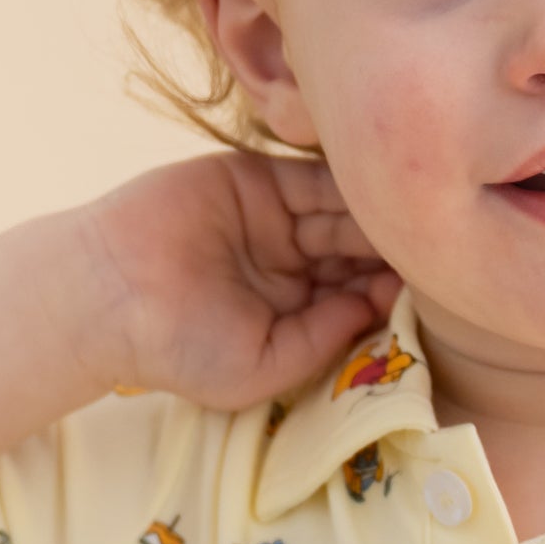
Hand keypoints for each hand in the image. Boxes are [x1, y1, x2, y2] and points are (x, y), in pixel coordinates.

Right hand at [73, 150, 400, 411]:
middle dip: (391, 249)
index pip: (357, 295)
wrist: (111, 295)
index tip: (431, 291)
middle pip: (357, 250)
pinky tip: (379, 188)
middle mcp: (293, 262)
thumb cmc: (181, 349)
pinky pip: (311, 178)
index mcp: (297, 309)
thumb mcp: (264, 365)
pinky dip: (345, 180)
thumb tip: (376, 306)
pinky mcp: (257, 182)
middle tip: (433, 246)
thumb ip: (322, 340)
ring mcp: (276, 219)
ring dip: (375, 215)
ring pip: (341, 213)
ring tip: (412, 220)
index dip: (390, 292)